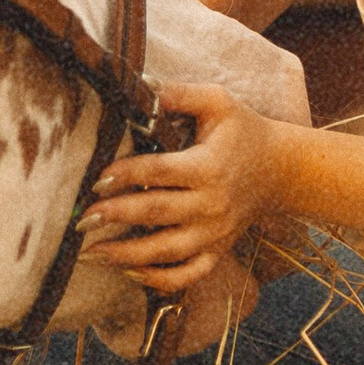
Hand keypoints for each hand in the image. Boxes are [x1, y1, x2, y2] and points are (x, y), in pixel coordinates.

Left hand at [76, 81, 286, 292]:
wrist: (281, 169)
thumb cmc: (243, 131)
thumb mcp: (218, 102)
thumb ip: (180, 93)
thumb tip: (141, 85)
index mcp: (209, 166)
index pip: (160, 172)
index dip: (126, 176)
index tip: (97, 179)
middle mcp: (211, 204)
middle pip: (157, 214)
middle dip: (116, 217)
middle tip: (82, 219)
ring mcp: (215, 233)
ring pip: (167, 252)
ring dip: (127, 256)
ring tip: (91, 254)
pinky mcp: (217, 250)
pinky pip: (188, 274)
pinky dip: (159, 279)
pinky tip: (129, 272)